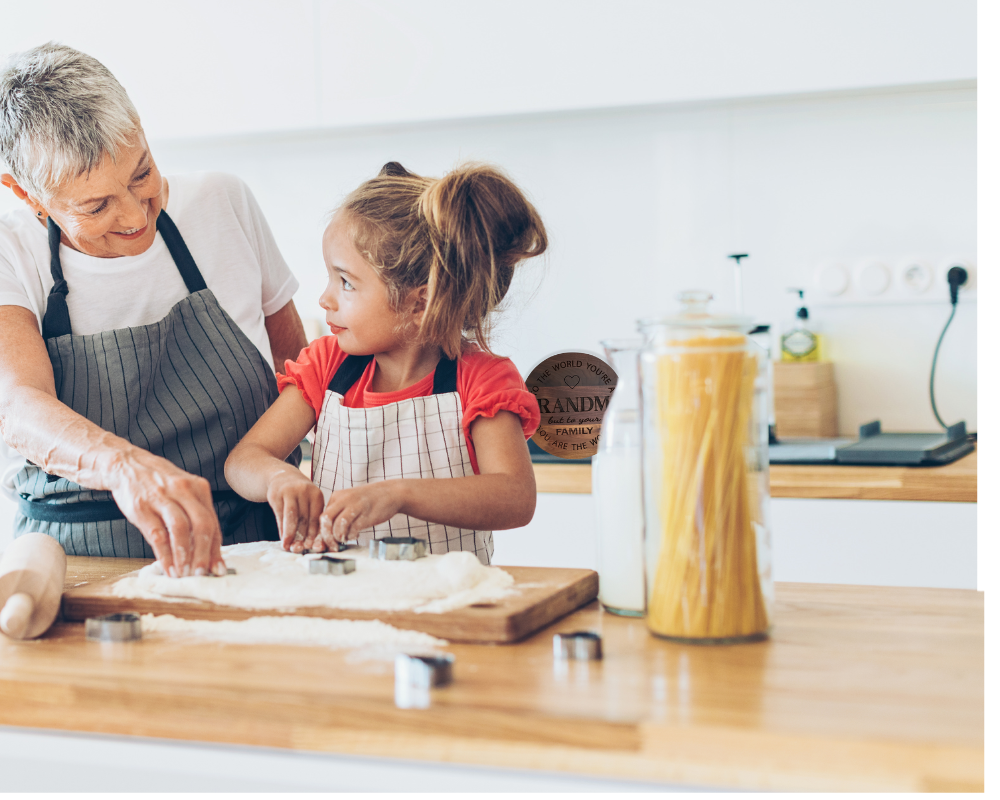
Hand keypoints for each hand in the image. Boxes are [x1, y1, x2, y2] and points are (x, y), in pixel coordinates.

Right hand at [108, 447, 224, 577]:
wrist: (126, 464)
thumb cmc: (159, 483)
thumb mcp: (184, 491)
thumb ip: (196, 515)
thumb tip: (208, 548)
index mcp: (199, 488)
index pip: (213, 522)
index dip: (216, 548)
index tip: (218, 568)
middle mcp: (184, 491)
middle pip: (202, 525)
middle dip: (205, 554)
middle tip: (203, 574)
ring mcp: (162, 498)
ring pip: (181, 530)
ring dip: (185, 556)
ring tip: (185, 574)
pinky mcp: (142, 508)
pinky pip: (157, 534)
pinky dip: (164, 554)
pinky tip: (168, 567)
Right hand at [266, 467, 324, 552]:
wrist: (282, 477)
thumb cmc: (300, 495)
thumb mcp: (309, 501)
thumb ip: (312, 518)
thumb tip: (314, 542)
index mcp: (316, 494)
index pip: (316, 517)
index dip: (314, 533)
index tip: (312, 547)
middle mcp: (304, 491)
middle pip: (304, 518)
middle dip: (302, 536)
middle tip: (300, 550)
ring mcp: (289, 492)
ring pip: (291, 517)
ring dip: (290, 534)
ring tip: (288, 546)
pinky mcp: (275, 495)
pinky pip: (279, 515)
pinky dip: (281, 529)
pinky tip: (282, 538)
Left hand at [306, 480, 404, 551]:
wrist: (391, 493)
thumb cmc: (369, 502)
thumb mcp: (350, 504)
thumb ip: (338, 516)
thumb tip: (327, 537)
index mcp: (336, 497)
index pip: (321, 517)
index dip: (320, 533)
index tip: (323, 544)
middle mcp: (343, 500)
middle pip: (325, 520)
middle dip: (326, 537)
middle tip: (332, 546)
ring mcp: (354, 506)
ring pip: (337, 526)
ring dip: (339, 538)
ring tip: (345, 540)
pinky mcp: (365, 514)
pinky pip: (352, 529)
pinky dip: (351, 536)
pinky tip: (356, 535)